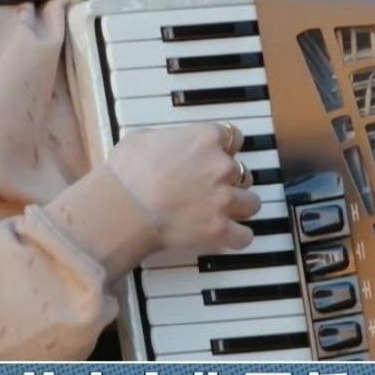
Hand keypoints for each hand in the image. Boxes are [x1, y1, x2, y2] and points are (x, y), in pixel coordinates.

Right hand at [108, 122, 261, 255]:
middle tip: (212, 188)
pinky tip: (228, 235)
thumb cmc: (126, 173)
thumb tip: (161, 143)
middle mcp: (222, 166)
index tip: (218, 156)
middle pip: (244, 172)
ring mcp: (224, 199)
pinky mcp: (220, 230)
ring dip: (240, 207)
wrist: (122, 208)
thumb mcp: (140, 138)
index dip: (226, 149)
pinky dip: (237, 237)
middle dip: (230, 180)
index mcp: (205, 138)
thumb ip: (163, 138)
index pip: (234, 137)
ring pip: (252, 203)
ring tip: (224, 212)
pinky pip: (244, 236)